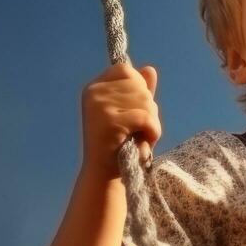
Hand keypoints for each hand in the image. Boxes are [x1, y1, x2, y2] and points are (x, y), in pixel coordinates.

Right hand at [80, 62, 160, 179]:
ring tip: (138, 136)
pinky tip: (144, 141)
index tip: (133, 109)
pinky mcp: (109, 121)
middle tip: (136, 129)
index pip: (125, 69)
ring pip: (145, 99)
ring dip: (151, 120)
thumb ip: (140, 92)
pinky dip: (152, 130)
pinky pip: (145, 116)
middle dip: (147, 107)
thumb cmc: (121, 145)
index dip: (138, 86)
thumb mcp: (132, 114)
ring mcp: (99, 106)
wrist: (105, 176)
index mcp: (94, 88)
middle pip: (138, 84)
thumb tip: (150, 69)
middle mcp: (93, 93)